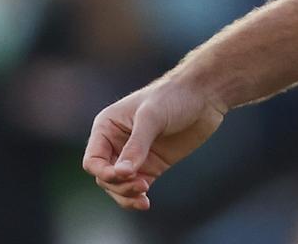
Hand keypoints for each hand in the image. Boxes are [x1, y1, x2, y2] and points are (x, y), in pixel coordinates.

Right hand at [82, 80, 225, 209]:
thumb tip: (121, 174)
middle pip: (104, 177)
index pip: (93, 160)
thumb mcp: (152, 117)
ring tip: (143, 198)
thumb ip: (137, 146)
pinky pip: (137, 187)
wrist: (204, 95)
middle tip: (141, 185)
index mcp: (107, 127)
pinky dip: (137, 197)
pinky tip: (145, 203)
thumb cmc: (173, 96)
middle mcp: (116, 143)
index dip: (103, 172)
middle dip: (118, 185)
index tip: (121, 175)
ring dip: (127, 195)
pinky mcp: (152, 165)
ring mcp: (135, 156)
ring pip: (119, 185)